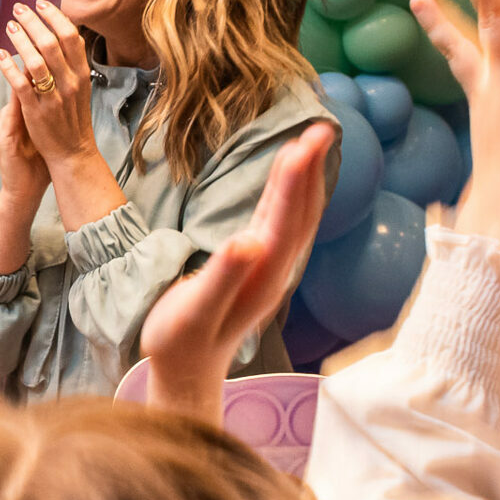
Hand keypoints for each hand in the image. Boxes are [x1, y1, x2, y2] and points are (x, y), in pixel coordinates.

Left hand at [0, 0, 126, 226]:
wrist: (73, 154)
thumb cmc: (73, 120)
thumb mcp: (80, 88)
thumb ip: (71, 64)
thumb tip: (62, 36)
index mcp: (82, 74)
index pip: (71, 36)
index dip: (55, 16)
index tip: (41, 3)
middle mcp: (71, 83)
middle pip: (52, 42)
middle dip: (34, 21)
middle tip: (19, 8)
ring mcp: (54, 97)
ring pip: (36, 60)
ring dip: (21, 39)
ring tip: (10, 26)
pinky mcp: (36, 111)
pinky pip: (20, 84)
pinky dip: (9, 67)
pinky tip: (1, 55)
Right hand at [141, 124, 333, 424]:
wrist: (187, 373)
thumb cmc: (180, 343)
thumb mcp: (192, 312)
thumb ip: (220, 277)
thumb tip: (247, 241)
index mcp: (261, 277)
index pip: (284, 221)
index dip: (292, 182)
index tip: (299, 144)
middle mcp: (274, 270)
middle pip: (301, 213)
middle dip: (310, 169)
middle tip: (319, 126)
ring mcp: (269, 269)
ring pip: (296, 215)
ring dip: (305, 176)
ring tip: (313, 139)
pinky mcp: (258, 266)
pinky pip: (282, 221)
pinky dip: (289, 192)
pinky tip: (289, 176)